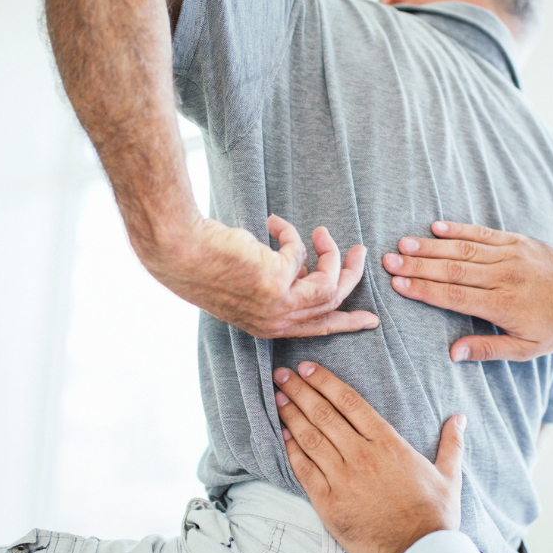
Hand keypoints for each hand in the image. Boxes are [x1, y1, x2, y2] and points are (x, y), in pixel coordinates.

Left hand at [145, 214, 378, 337]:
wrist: (182, 252)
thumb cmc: (208, 264)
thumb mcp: (251, 284)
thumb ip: (281, 285)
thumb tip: (305, 269)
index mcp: (269, 327)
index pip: (318, 329)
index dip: (347, 323)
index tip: (370, 320)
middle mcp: (276, 321)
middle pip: (333, 303)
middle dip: (352, 276)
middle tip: (360, 252)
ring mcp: (279, 304)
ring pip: (329, 282)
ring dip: (331, 252)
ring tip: (322, 231)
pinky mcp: (278, 280)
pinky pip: (301, 252)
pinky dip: (290, 233)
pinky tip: (272, 222)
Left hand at [273, 362, 465, 552]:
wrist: (418, 550)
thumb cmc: (434, 514)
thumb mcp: (449, 474)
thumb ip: (451, 443)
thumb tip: (459, 418)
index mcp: (387, 443)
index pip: (350, 402)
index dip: (325, 381)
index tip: (308, 368)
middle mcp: (362, 454)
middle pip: (324, 414)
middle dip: (300, 391)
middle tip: (282, 375)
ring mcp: (343, 478)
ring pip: (310, 437)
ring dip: (291, 415)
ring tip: (278, 398)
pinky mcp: (329, 502)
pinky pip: (304, 469)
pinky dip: (291, 450)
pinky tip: (282, 435)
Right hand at [382, 221, 552, 361]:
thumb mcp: (525, 349)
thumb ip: (487, 350)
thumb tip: (452, 353)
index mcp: (502, 305)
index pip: (454, 296)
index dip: (424, 290)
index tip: (398, 285)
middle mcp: (503, 277)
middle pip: (452, 269)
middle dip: (417, 265)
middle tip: (388, 261)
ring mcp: (510, 255)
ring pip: (463, 248)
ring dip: (430, 246)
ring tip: (403, 244)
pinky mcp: (516, 241)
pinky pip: (483, 233)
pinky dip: (458, 229)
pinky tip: (435, 227)